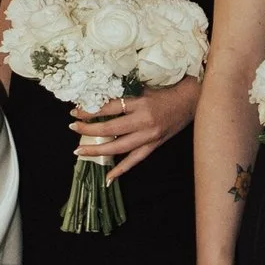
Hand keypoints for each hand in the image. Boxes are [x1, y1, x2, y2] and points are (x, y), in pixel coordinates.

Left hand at [69, 75, 200, 185]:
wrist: (191, 100)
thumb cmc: (167, 90)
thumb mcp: (144, 87)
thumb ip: (124, 93)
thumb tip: (99, 97)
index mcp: (141, 103)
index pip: (109, 108)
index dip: (91, 110)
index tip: (76, 110)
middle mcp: (144, 121)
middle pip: (110, 129)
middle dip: (88, 129)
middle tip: (73, 127)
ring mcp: (150, 136)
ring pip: (119, 147)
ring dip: (97, 150)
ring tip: (80, 151)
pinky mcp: (155, 145)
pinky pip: (135, 160)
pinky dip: (121, 170)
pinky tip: (108, 178)